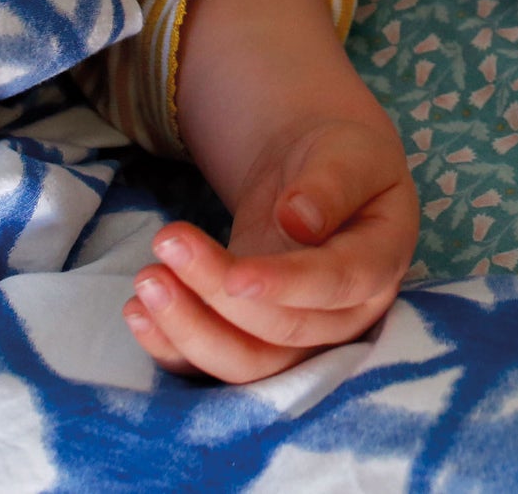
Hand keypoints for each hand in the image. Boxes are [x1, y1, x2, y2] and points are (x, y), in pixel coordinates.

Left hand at [123, 114, 417, 382]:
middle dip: (218, 293)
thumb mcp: (348, 153)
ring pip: (249, 363)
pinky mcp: (258, 344)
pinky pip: (218, 365)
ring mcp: (302, 340)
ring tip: (145, 280)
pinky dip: (174, 348)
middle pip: (283, 331)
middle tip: (166, 240)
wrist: (322, 178)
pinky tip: (137, 314)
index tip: (235, 276)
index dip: (286, 285)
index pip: (336, 285)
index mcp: (380, 261)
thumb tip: (301, 220)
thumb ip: (332, 184)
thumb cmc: (342, 161)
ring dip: (191, 329)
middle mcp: (347, 317)